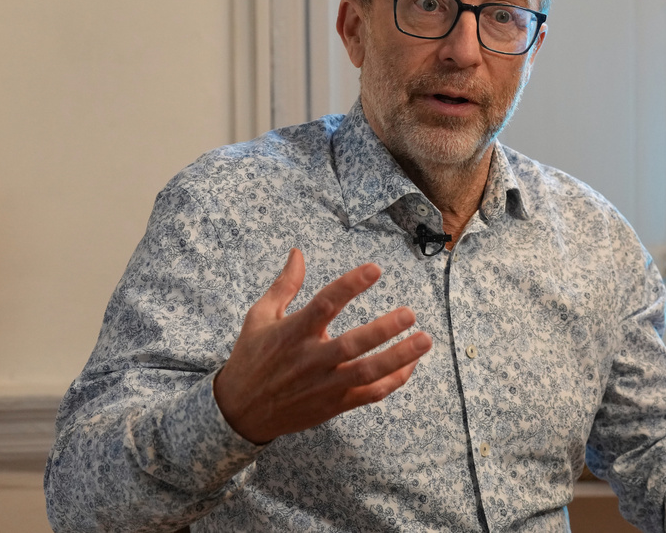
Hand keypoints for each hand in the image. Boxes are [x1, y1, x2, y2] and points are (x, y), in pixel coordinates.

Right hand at [213, 249, 432, 443]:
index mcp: (292, 333)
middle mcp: (310, 360)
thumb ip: (284, 285)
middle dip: (383, 329)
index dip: (350, 285)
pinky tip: (410, 366)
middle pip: (352, 344)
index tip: (375, 269)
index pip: (325, 304)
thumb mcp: (259, 317)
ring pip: (367, 372)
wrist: (239, 413)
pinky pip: (369, 394)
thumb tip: (298, 252)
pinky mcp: (334, 405)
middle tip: (410, 313)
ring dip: (399, 357)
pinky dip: (393, 382)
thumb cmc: (251, 359)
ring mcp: (324, 385)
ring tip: (425, 340)